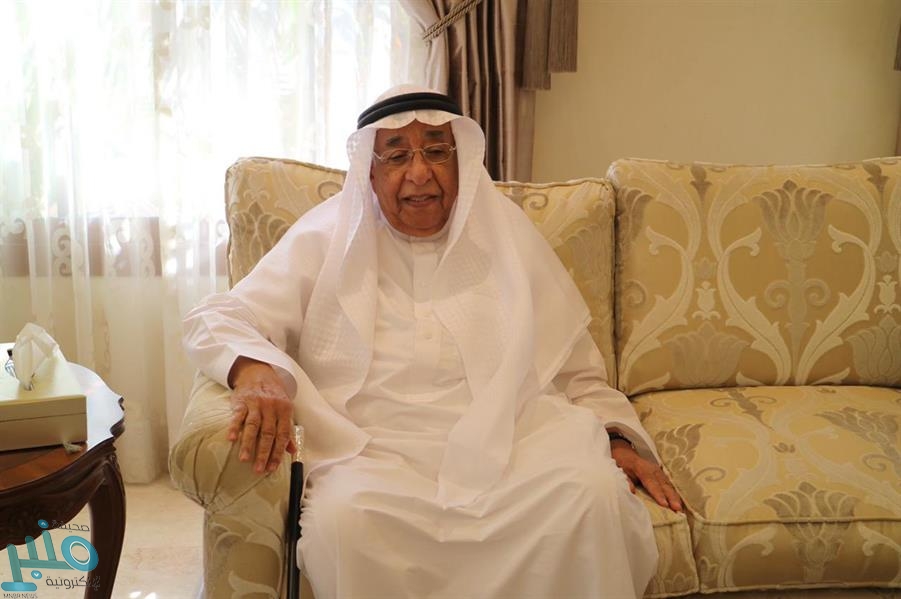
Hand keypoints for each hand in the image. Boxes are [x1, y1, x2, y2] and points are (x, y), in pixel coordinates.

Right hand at [227, 357, 296, 473]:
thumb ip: (288, 430)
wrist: (259, 372)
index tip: (272, 468)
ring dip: (248, 444)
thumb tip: (293, 451)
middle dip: (264, 453)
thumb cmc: (274, 395)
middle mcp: (271, 407)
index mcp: (285, 410)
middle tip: (258, 469)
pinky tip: (231, 439)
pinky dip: (233, 427)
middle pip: (268, 433)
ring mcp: (256, 403)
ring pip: (253, 426)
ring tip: (245, 460)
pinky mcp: (242, 401)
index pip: (282, 435)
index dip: (278, 452)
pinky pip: (238, 415)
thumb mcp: (285, 409)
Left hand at [610, 439, 682, 512]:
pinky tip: (678, 502)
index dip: (658, 493)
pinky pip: (668, 484)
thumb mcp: (618, 469)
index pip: (651, 482)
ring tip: (680, 508)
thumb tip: (632, 491)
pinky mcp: (660, 474)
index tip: (664, 504)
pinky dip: (674, 493)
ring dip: (675, 496)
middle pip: (663, 484)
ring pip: (668, 484)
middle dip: (671, 497)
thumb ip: (625, 480)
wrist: (624, 452)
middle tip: (677, 508)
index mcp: (641, 467)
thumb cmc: (621, 463)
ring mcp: (658, 470)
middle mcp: (652, 469)